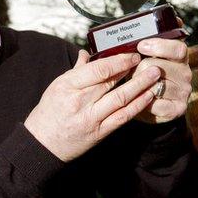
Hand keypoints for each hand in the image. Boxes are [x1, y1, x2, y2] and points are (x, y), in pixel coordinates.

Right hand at [24, 51, 159, 161]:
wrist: (43, 144)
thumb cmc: (48, 113)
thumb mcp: (56, 87)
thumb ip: (75, 70)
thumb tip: (87, 53)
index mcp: (66, 86)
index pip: (97, 70)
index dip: (118, 61)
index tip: (131, 55)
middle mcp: (79, 101)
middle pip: (111, 82)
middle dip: (133, 70)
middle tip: (150, 61)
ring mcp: (90, 118)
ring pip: (121, 98)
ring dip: (141, 86)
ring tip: (155, 75)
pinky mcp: (99, 132)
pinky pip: (122, 117)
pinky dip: (137, 105)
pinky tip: (148, 96)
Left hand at [133, 37, 191, 123]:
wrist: (143, 102)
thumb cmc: (141, 76)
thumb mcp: (142, 58)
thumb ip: (141, 50)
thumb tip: (129, 45)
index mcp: (178, 57)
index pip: (178, 48)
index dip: (159, 46)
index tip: (141, 46)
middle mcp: (185, 73)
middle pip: (158, 66)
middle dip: (138, 69)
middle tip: (133, 72)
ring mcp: (183, 92)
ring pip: (154, 85)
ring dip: (140, 86)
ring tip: (137, 86)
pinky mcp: (178, 108)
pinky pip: (156, 103)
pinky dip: (144, 101)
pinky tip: (142, 98)